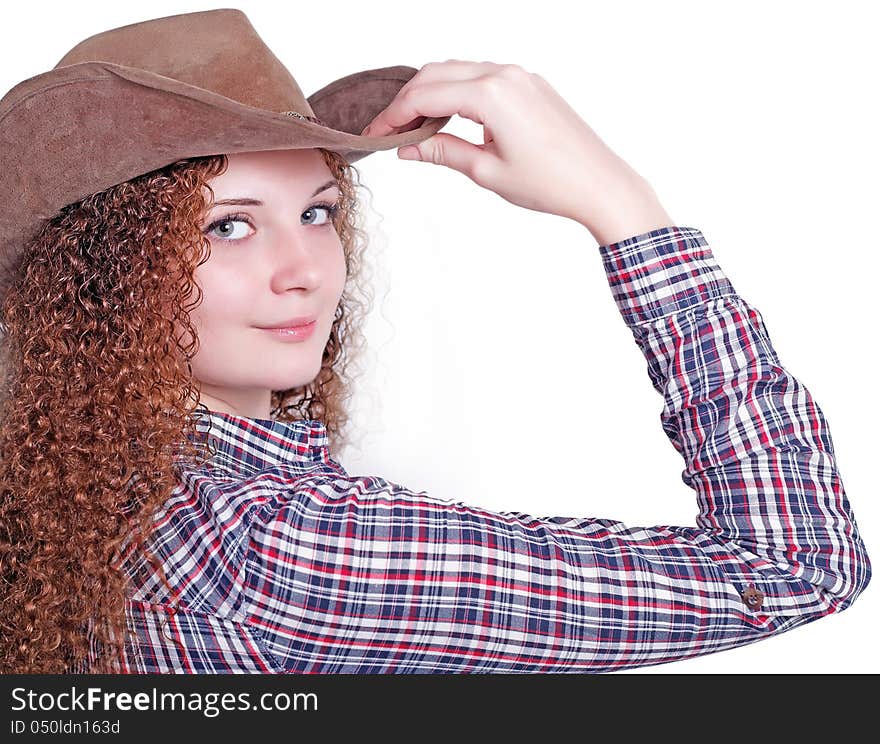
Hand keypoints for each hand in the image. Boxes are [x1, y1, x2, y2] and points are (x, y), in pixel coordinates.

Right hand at [360, 60, 671, 241]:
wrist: (599, 184)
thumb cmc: (551, 183)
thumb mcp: (487, 171)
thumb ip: (443, 152)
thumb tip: (408, 148)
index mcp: (491, 95)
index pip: (425, 96)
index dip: (394, 116)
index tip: (375, 134)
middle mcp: (504, 75)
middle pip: (436, 74)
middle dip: (407, 101)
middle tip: (389, 131)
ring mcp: (520, 76)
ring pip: (458, 71)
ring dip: (430, 93)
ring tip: (413, 127)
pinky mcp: (530, 84)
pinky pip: (481, 76)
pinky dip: (456, 91)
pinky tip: (447, 117)